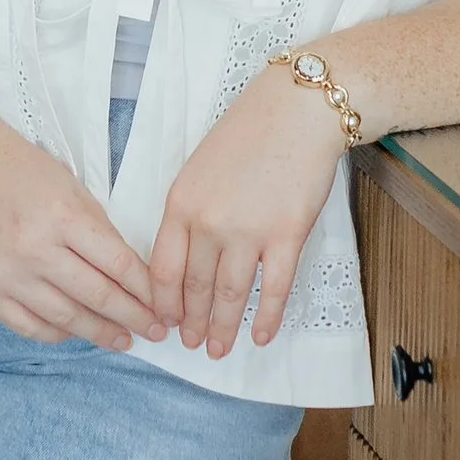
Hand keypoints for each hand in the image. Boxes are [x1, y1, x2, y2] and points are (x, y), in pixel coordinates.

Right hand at [0, 95, 168, 350]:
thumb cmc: (21, 173)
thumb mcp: (73, 189)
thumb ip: (100, 233)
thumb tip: (132, 276)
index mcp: (62, 217)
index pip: (118, 264)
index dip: (146, 290)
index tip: (162, 304)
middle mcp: (34, 249)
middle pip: (97, 297)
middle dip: (133, 318)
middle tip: (154, 331)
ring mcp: (7, 274)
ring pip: (66, 319)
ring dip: (100, 333)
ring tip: (122, 339)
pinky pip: (29, 326)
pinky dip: (58, 334)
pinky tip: (77, 332)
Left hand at [149, 62, 344, 357]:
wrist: (297, 110)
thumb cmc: (249, 133)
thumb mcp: (199, 167)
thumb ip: (189, 210)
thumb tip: (186, 254)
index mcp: (181, 202)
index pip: (162, 267)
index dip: (162, 301)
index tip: (164, 320)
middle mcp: (209, 222)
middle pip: (194, 286)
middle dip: (190, 321)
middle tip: (191, 344)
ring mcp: (248, 231)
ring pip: (229, 294)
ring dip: (222, 326)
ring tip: (218, 349)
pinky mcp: (286, 235)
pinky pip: (273, 288)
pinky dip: (265, 317)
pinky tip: (259, 336)